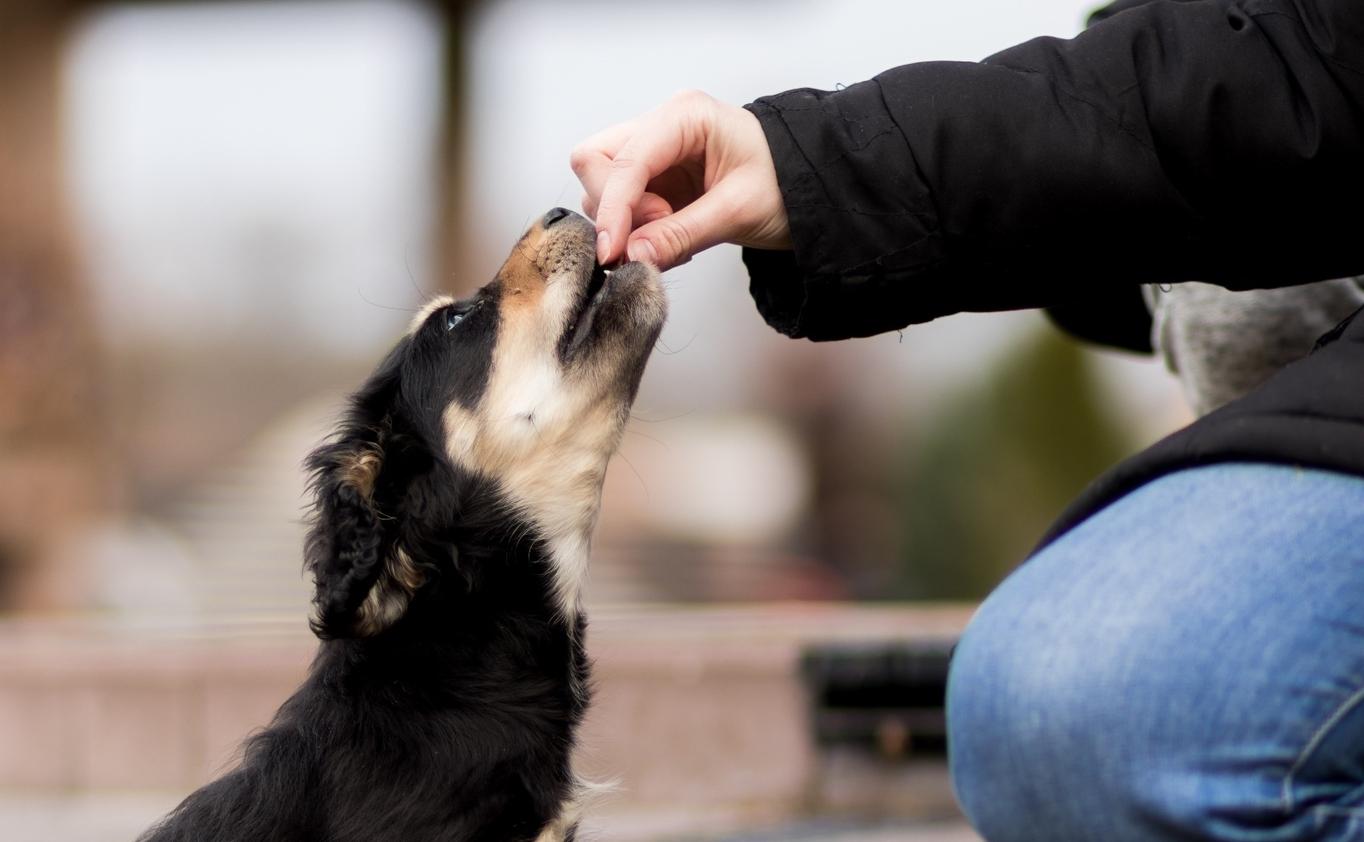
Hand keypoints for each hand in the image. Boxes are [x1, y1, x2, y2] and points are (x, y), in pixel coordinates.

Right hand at [571, 90, 791, 270]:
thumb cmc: (787, 184)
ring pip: (603, 184)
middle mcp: (663, 126)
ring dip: (627, 223)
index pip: (623, 158)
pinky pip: (624, 205)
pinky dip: (637, 230)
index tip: (613, 252)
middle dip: (614, 208)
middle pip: (596, 160)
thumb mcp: (738, 211)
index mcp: (685, 116)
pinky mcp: (657, 178)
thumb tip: (632, 257)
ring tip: (673, 238)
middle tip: (656, 236)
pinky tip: (671, 239)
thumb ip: (681, 234)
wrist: (812, 189)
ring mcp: (657, 152)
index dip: (612, 206)